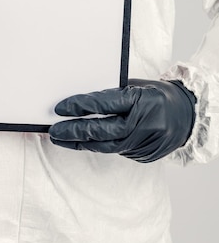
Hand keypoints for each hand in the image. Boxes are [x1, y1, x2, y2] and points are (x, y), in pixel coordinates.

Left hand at [48, 78, 195, 162]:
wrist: (188, 114)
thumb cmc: (159, 95)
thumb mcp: (138, 86)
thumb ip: (114, 94)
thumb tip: (82, 101)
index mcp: (142, 100)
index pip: (104, 104)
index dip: (80, 106)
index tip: (61, 108)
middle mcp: (144, 123)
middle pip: (103, 130)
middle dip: (75, 131)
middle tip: (54, 130)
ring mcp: (146, 142)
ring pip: (107, 146)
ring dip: (82, 143)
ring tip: (62, 138)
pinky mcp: (145, 156)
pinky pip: (117, 151)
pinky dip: (100, 145)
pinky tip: (85, 142)